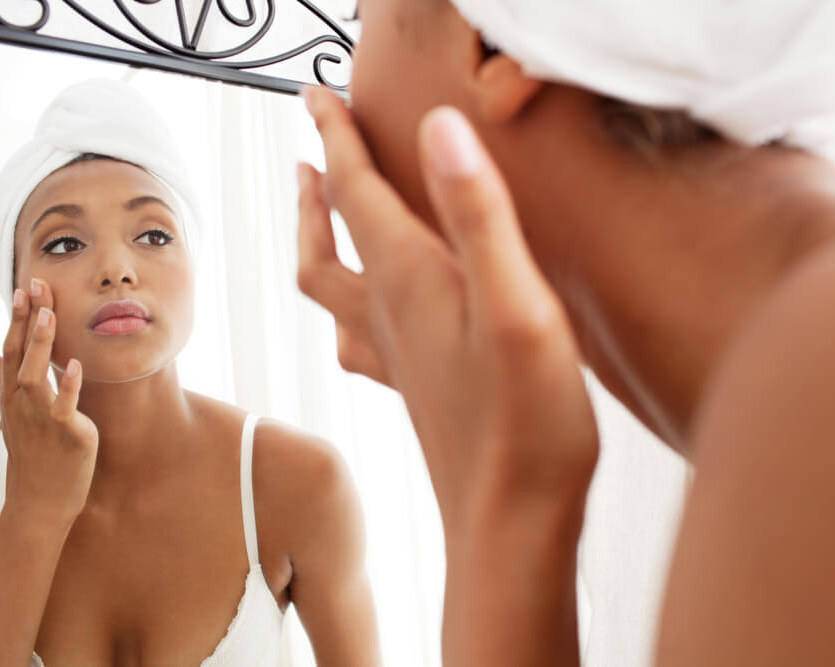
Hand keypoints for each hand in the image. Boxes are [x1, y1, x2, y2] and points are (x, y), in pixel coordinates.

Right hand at [0, 279, 98, 527]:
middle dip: (27, 320)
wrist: (42, 501)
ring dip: (42, 345)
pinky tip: (76, 366)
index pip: (12, 350)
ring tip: (49, 315)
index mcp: (12, 397)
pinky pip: (65, 407)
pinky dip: (69, 387)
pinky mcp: (67, 434)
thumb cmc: (34, 456)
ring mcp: (42, 419)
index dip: (17, 319)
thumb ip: (1, 381)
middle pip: (21, 355)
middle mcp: (22, 404)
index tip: (23, 288)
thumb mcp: (13, 416)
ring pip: (36, 376)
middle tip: (34, 286)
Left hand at [297, 90, 598, 532]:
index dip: (337, 135)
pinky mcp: (419, 389)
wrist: (511, 525)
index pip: (356, 190)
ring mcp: (401, 356)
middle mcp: (392, 315)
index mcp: (411, 282)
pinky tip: (363, 320)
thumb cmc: (525, 425)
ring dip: (322, 241)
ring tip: (321, 215)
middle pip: (331, 238)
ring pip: (334, 288)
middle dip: (318, 185)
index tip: (316, 95)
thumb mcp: (515, 304)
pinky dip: (350, 310)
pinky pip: (362, 340)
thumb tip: (438, 129)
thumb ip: (479, 215)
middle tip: (309, 150)